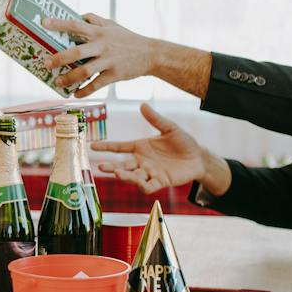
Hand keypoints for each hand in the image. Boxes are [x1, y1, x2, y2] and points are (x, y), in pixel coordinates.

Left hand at [42, 14, 154, 95]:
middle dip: (59, 58)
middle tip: (46, 63)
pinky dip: (85, 91)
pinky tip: (76, 94)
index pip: (76, 25)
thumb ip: (95, 19)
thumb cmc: (128, 38)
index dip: (59, 24)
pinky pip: (96, 84)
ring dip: (69, 78)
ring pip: (85, 71)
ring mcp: (108, 61)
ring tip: (58, 82)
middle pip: (77, 51)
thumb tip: (78, 15)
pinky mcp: (114, 74)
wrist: (151, 54)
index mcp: (99, 32)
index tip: (43, 22)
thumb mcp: (112, 25)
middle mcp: (102, 45)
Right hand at [92, 104, 217, 193]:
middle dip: (111, 167)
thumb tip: (143, 105)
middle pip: (122, 165)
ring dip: (125, 177)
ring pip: (133, 177)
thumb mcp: (170, 128)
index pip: (119, 147)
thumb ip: (156, 119)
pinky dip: (144, 186)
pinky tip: (140, 184)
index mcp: (140, 147)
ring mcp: (150, 173)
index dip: (106, 147)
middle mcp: (142, 161)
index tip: (92, 146)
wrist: (198, 157)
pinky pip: (150, 186)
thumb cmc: (183, 142)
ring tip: (118, 173)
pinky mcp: (161, 181)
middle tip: (101, 167)